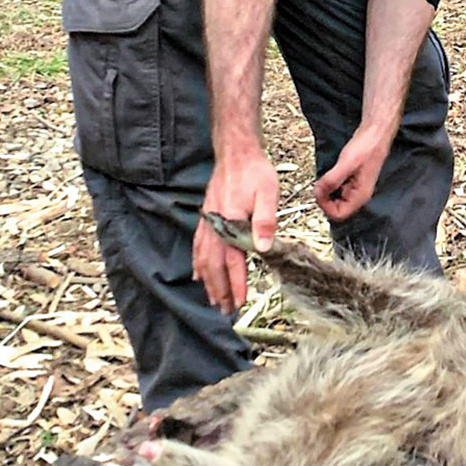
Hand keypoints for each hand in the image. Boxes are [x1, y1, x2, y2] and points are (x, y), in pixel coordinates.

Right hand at [192, 152, 278, 313]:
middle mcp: (215, 227)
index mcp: (230, 224)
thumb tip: (264, 249)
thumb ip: (266, 221)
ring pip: (204, 260)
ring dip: (208, 282)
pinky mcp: (206, 218)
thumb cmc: (255, 172)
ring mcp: (208, 223)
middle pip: (214, 267)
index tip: (239, 304)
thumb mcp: (268, 194)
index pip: (233, 263)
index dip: (236, 285)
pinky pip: (198, 247)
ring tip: (213, 300)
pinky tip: (198, 275)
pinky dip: (197, 264)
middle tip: (226, 312)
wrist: (236, 153)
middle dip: (220, 291)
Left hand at [313, 126, 390, 222]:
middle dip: (324, 198)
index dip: (325, 206)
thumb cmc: (367, 147)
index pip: (339, 215)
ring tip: (325, 177)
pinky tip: (331, 172)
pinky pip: (337, 188)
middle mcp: (358, 195)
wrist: (376, 133)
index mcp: (360, 196)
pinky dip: (330, 183)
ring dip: (327, 190)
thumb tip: (317, 193)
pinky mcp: (352, 180)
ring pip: (335, 198)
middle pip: (336, 208)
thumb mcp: (346, 163)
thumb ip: (331, 181)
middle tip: (319, 183)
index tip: (318, 191)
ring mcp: (355, 188)